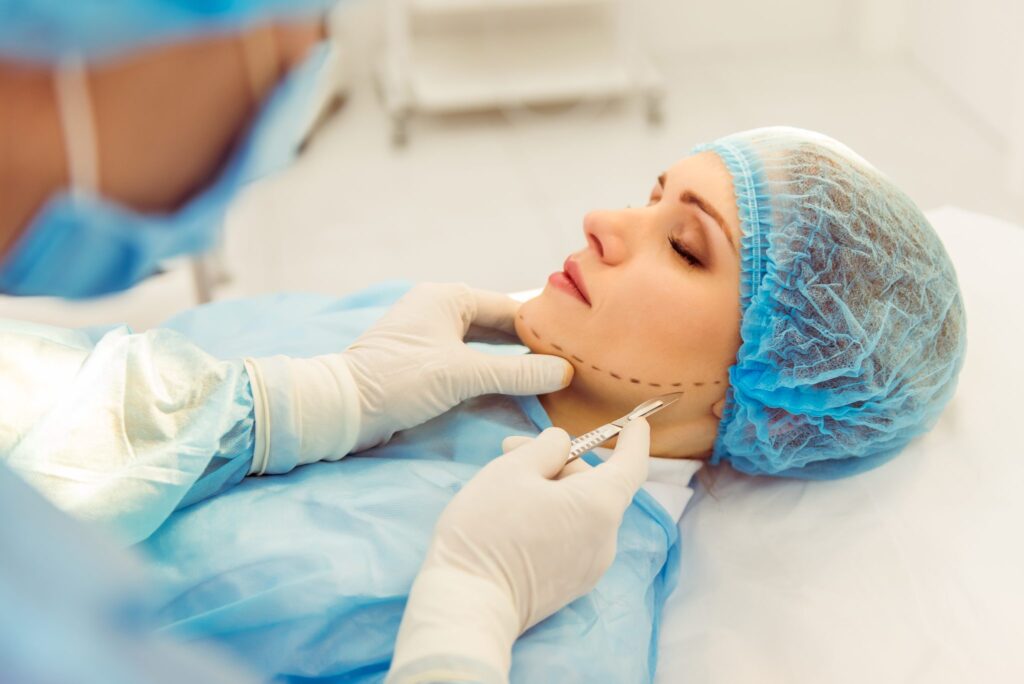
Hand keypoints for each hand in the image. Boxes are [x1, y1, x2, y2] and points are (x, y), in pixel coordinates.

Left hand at [344, 283, 572, 450]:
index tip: (573, 348)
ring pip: (483, 349)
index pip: (508, 308)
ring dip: (510, 366)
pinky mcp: (424, 365)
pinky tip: (514, 394)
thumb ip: (516, 372)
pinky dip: (490, 378)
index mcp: (447, 297)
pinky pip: (468, 366)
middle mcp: (439, 311)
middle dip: (528, 348)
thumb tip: (564, 372)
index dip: (541, 328)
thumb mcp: (463, 374)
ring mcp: (430, 338)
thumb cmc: (399, 379)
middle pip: (497, 328)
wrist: (343, 408)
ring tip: (547, 381)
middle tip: (566, 366)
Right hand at [388, 419, 650, 679]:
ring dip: (553, 491)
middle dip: (559, 462)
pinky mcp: (571, 586)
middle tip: (511, 450)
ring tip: (506, 485)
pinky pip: (572, 537)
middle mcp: (606, 538)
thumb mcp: (511, 469)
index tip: (636, 423)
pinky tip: (515, 518)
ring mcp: (590, 567)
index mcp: (599, 505)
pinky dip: (553, 518)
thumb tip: (562, 446)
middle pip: (595, 485)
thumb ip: (545, 448)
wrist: (469, 605)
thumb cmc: (488, 530)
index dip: (634, 440)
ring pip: (581, 512)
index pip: (632, 465)